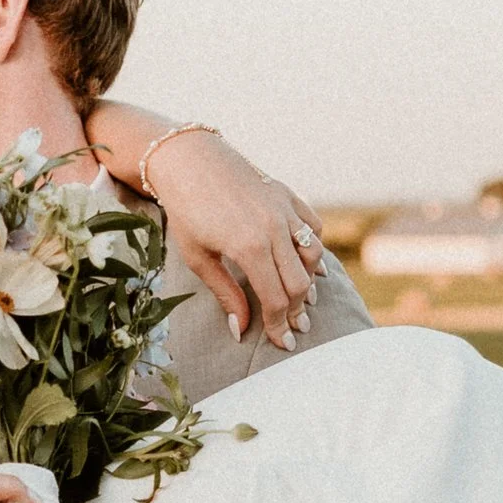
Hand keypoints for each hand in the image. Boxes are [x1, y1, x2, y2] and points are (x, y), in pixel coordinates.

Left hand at [139, 132, 326, 349]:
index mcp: (249, 248)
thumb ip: (225, 293)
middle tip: (295, 327)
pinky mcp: (286, 195)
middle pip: (299, 283)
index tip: (282, 342)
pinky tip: (311, 263)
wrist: (188, 160)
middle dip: (298, 311)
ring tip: (304, 300)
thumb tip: (240, 329)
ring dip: (310, 282)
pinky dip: (316, 247)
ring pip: (313, 255)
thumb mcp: (198, 258)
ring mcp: (283, 209)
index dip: (280, 325)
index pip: (276, 299)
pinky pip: (313, 226)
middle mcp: (273, 228)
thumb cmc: (186, 211)